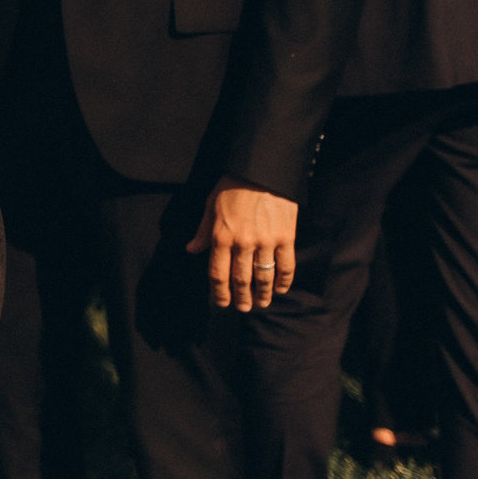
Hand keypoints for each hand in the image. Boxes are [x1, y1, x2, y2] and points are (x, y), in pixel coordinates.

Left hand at [186, 177, 296, 312]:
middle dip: (241, 298)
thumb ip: (203, 232)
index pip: (218, 274)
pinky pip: (286, 266)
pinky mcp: (286, 237)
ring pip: (264, 277)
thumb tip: (191, 250)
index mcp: (221, 237)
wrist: (262, 170)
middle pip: (241, 280)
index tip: (222, 303)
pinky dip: (284, 281)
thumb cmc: (232, 186)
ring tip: (262, 303)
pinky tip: (281, 288)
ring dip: (262, 294)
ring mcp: (266, 242)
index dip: (219, 293)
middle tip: (243, 308)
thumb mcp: (210, 206)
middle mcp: (242, 243)